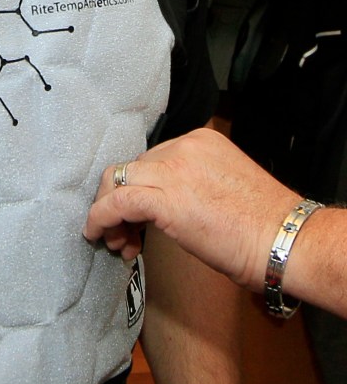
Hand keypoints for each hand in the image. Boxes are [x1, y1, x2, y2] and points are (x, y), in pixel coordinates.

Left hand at [84, 128, 299, 292]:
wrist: (285, 241)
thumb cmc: (264, 226)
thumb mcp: (222, 188)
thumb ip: (190, 184)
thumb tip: (161, 204)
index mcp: (200, 141)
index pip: (151, 160)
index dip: (138, 190)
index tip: (136, 219)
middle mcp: (183, 147)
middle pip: (131, 169)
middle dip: (119, 202)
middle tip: (123, 236)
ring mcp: (173, 168)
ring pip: (116, 180)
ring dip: (107, 211)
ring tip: (115, 242)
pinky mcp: (165, 197)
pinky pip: (117, 201)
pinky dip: (100, 217)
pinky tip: (97, 234)